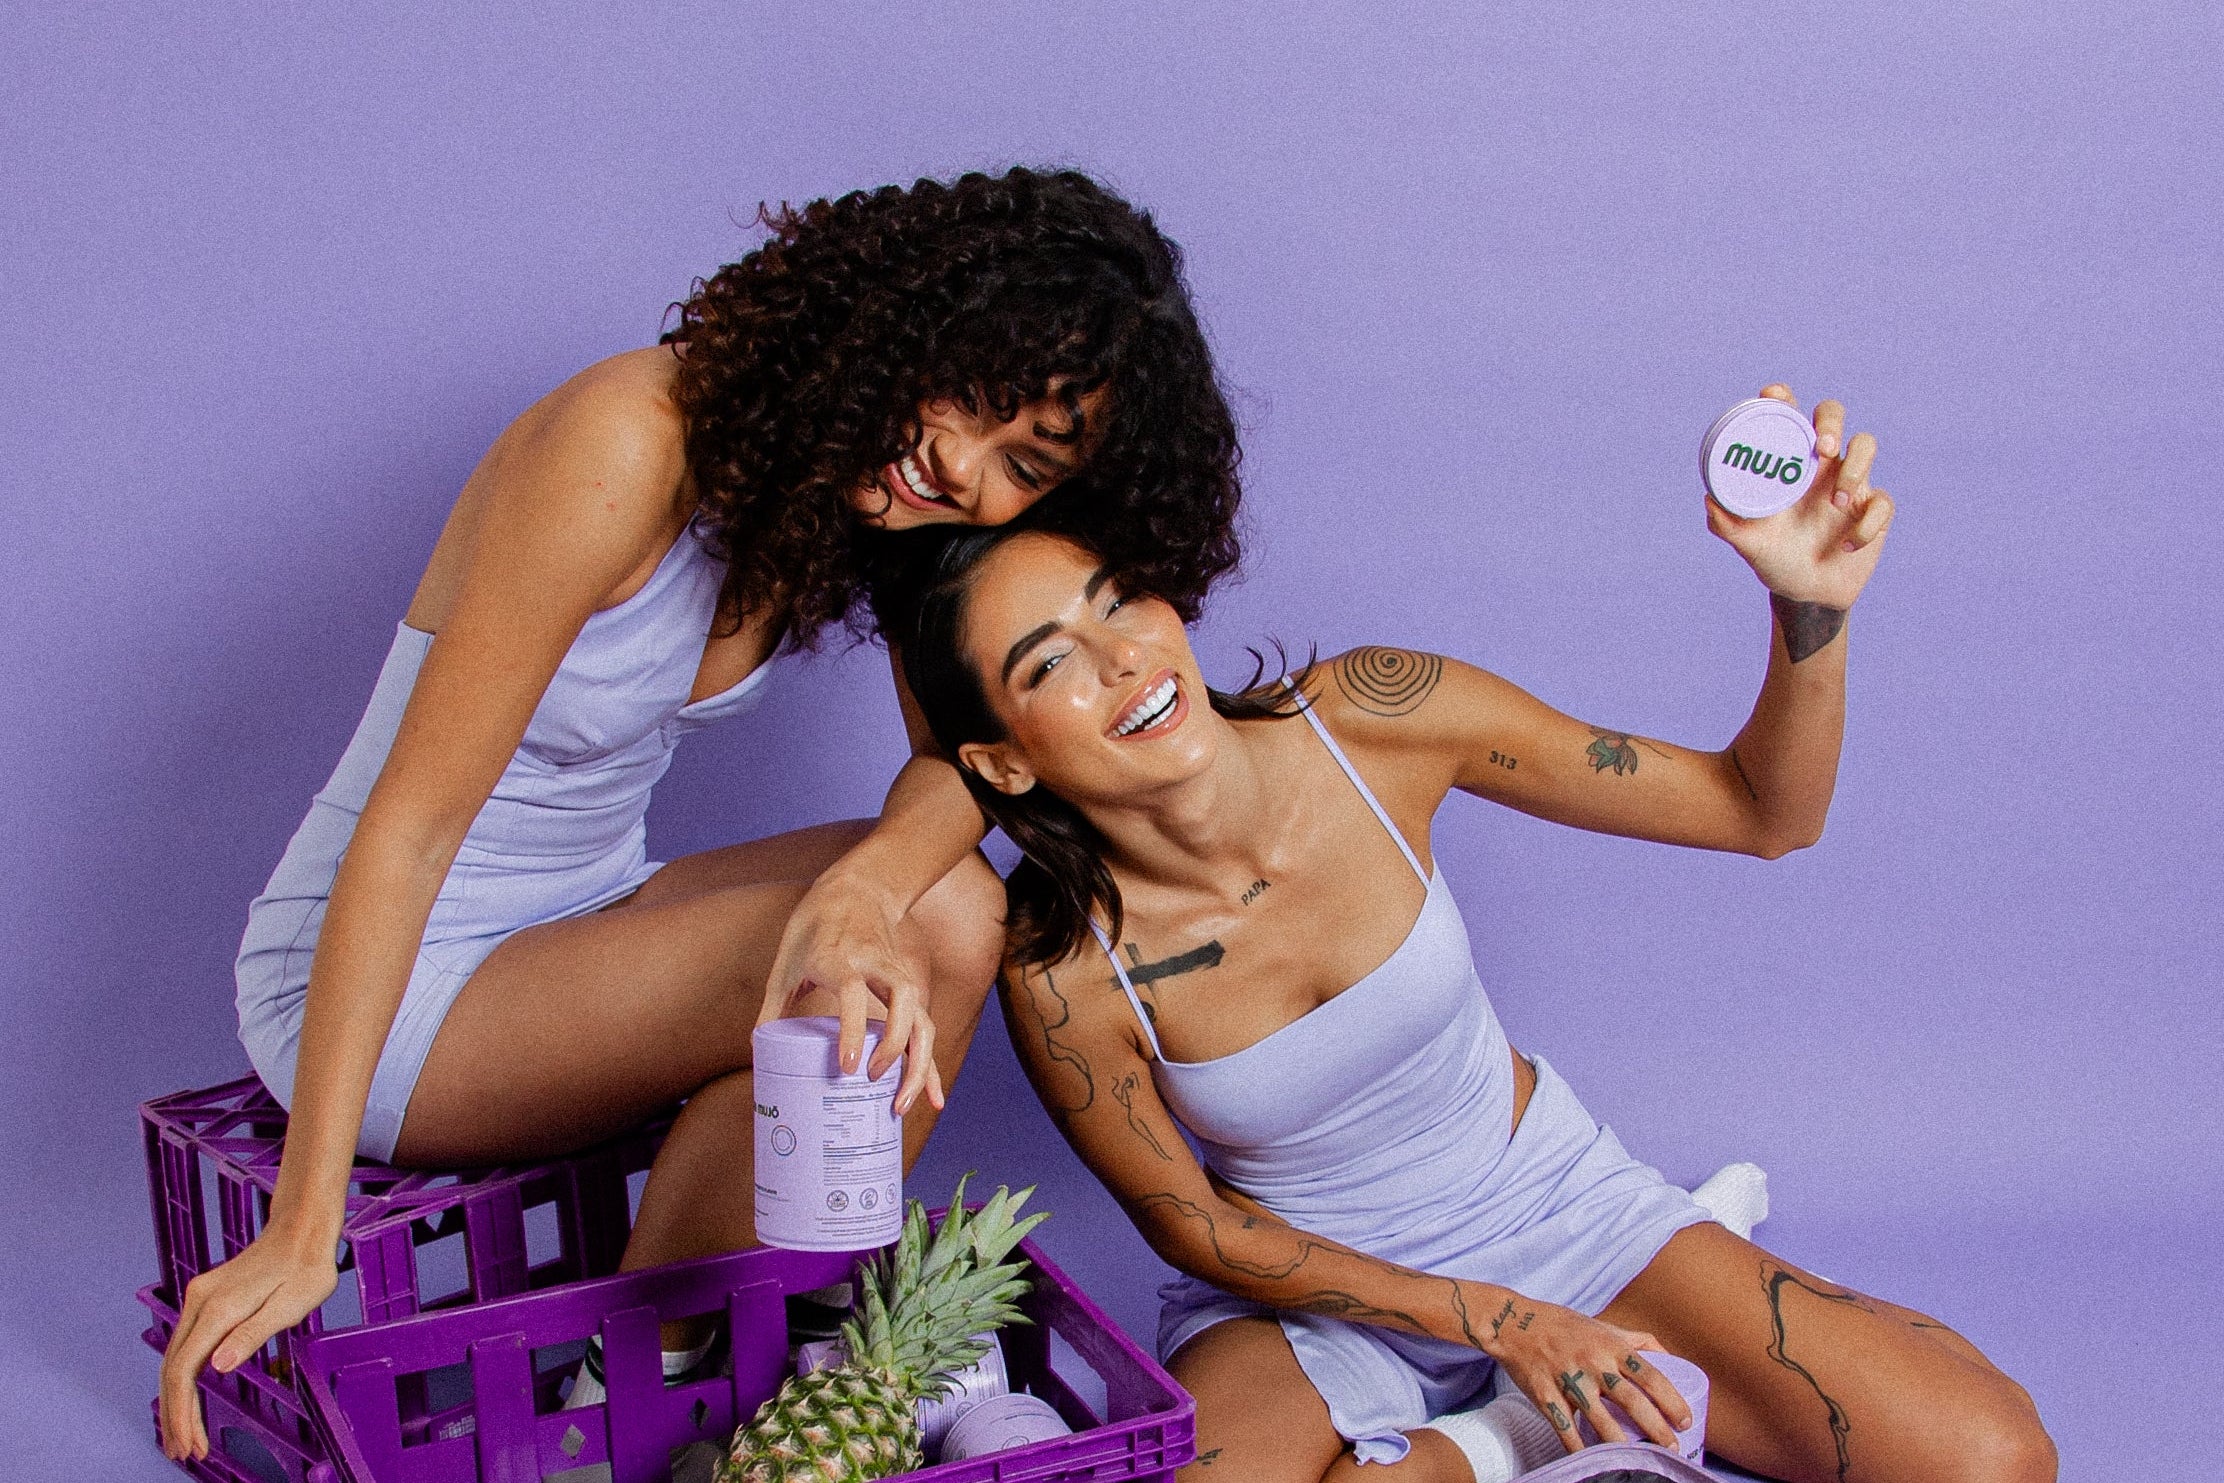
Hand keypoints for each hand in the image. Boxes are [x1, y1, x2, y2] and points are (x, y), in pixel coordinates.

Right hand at [159, 1226, 337, 1461]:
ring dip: (176, 1399)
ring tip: (183, 1436)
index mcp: (219, 1308)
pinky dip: (183, 1377)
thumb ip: (254, 1334)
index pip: (185, 1369)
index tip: (190, 1443)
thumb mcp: (292, 1304)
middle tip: (182, 1452)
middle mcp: (199, 1302)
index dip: (183, 1411)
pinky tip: (188, 1398)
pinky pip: (185, 1345)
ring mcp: (199, 1299)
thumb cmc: (306, 1266)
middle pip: (173, 1368)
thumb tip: (218, 1366)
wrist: (301, 1229)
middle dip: (175, 1414)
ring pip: (175, 1358)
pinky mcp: (206, 1300)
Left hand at [760, 866, 943, 1116]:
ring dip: (919, 1062)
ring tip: (900, 1104)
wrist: (858, 890)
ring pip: (922, 1018)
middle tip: (875, 1083)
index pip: (852, 991)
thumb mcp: (786, 963)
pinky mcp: (909, 987)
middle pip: (903, 1005)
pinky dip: (930, 1065)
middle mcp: (875, 965)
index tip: (850, 1065)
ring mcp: (897, 975)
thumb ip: (773, 1008)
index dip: (852, 1028)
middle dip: (895, 1048)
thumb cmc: (813, 929)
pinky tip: (933, 1098)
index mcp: (838, 957)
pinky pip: (925, 1028)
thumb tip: (756, 1051)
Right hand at [1482, 1297, 1692, 1453]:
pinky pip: (1566, 1430)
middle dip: (1656, 1428)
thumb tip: (1669, 1358)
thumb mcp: (1602, 1324)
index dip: (1672, 1400)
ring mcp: (1568, 1381)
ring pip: (1601, 1421)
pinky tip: (1595, 1461)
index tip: (1686, 1420)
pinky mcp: (1546, 1397)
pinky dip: (1580, 1448)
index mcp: (1610, 1345)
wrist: (1512, 1323)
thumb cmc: (1562, 1324)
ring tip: (1641, 1460)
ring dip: (1624, 1444)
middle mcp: (1593, 1363)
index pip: (1650, 1375)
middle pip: (1632, 1401)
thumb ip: (1636, 1340)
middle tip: (1673, 1447)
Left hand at [1707, 384, 1894, 609]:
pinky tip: (1846, 544)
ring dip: (1855, 467)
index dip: (1783, 398)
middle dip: (1830, 422)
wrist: (1806, 595)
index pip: (1788, 417)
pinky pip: (1882, 503)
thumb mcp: (1749, 544)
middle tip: (1822, 449)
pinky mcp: (1873, 510)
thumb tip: (1708, 500)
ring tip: (1836, 500)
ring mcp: (1850, 482)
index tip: (1774, 396)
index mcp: (1788, 464)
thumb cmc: (1775, 561)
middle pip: (1832, 415)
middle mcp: (1819, 465)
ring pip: (1866, 444)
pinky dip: (1867, 524)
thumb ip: (1727, 526)